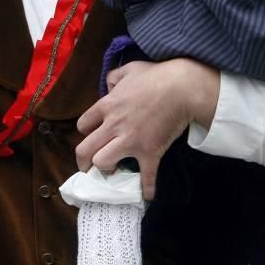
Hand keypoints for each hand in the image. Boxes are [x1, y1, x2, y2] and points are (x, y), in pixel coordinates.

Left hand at [75, 58, 220, 199]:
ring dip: (106, 171)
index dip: (86, 133)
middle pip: (85, 150)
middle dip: (84, 162)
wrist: (182, 87)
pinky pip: (145, 176)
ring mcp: (130, 140)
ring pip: (103, 163)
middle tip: (89, 167)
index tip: (92, 137)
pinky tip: (146, 195)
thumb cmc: (156, 76)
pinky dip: (146, 188)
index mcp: (107, 106)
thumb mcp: (129, 69)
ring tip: (113, 173)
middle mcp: (113, 125)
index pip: (83, 125)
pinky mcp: (149, 151)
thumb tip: (109, 85)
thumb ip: (114, 77)